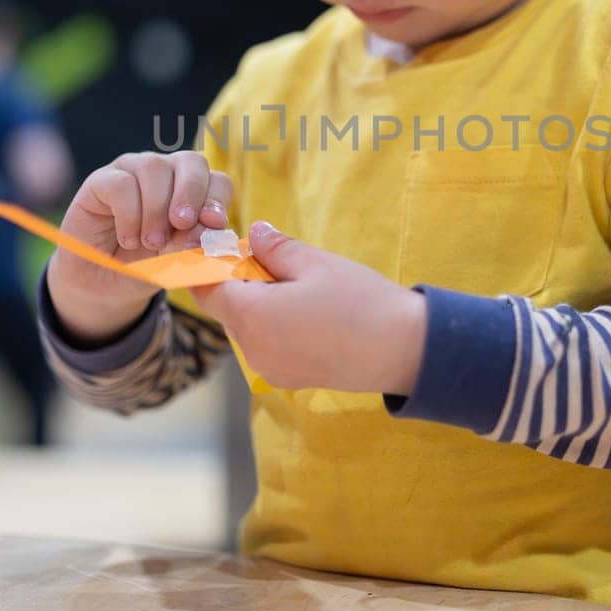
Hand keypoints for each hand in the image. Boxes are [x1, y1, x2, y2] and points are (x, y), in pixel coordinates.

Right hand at [48, 150, 233, 342]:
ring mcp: (131, 172)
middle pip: (190, 161)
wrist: (102, 284)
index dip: (218, 198)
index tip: (214, 223)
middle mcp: (164, 174)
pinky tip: (128, 239)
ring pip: (154, 168)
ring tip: (151, 242)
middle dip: (191, 193)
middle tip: (182, 224)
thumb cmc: (144, 268)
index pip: (216, 180)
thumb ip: (193, 244)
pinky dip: (129, 215)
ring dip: (157, 209)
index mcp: (191, 191)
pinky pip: (121, 183)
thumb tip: (208, 230)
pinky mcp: (100, 180)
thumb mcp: (175, 262)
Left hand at [190, 222, 427, 394]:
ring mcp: (270, 368)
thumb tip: (253, 232)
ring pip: (248, 326)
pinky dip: (274, 324)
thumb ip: (275, 248)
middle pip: (227, 308)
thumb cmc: (360, 302)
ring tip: (297, 284)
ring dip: (259, 303)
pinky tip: (307, 310)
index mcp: (252, 317)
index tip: (226, 246)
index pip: (206, 290)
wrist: (404, 350)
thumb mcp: (315, 263)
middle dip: (240, 281)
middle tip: (272, 258)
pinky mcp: (289, 378)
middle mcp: (252, 349)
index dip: (210, 265)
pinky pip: (266, 344)